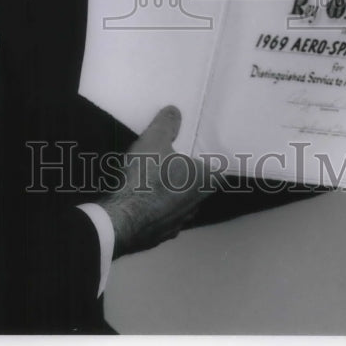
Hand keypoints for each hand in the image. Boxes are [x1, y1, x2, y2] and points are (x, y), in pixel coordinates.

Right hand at [97, 105, 212, 258]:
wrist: (123, 220)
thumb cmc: (146, 177)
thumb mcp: (154, 140)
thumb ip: (167, 124)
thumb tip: (175, 111)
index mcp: (204, 181)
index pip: (223, 170)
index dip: (217, 160)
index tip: (208, 151)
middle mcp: (197, 204)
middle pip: (202, 186)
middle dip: (193, 174)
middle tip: (180, 159)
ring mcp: (180, 223)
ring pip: (184, 204)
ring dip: (176, 193)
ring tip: (161, 179)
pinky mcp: (162, 235)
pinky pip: (165, 217)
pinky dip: (159, 208)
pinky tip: (146, 200)